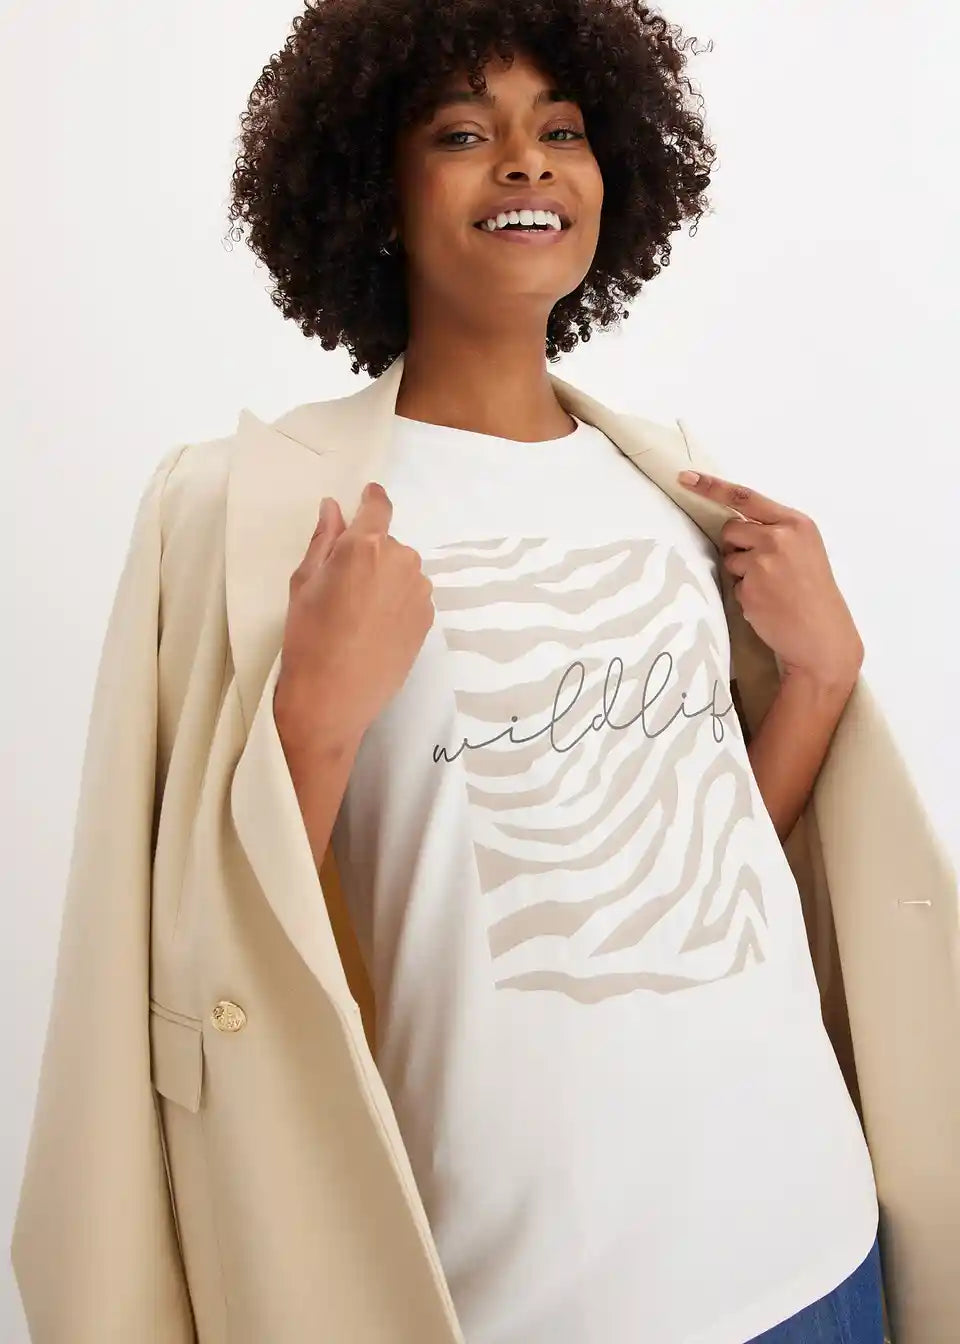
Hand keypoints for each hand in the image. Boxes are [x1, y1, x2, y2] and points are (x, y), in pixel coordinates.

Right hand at [274, 482, 435, 749]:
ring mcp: (419, 591)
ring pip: (401, 572)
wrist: (333, 699)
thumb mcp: (304, 583)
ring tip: (359, 614)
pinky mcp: (428, 619)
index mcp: (366, 546)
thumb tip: (334, 507)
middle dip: (370, 555)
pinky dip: (396, 604)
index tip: (367, 497)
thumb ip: (324, 540)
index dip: (372, 499)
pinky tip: (375, 629)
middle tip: (344, 587)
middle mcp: (401, 561)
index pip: (378, 506)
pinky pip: (411, 597)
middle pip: (388, 544)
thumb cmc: (308, 638)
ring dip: (385, 581)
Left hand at [677, 469, 863, 687]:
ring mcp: (763, 563)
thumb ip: (775, 532)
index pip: (745, 498)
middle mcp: (779, 538)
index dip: (711, 486)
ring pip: (729, 558)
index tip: (684, 477)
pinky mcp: (749, 588)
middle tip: (763, 569)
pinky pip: (732, 584)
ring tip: (770, 589)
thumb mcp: (804, 550)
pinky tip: (766, 605)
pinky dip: (744, 595)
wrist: (822, 637)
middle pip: (730, 529)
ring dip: (741, 573)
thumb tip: (735, 526)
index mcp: (796, 523)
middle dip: (737, 547)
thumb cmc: (812, 594)